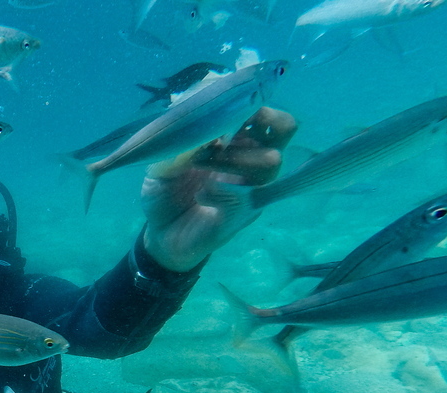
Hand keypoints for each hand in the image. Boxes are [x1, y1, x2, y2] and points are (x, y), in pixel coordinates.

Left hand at [141, 107, 296, 271]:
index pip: (262, 109)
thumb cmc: (167, 193)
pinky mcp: (243, 215)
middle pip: (284, 127)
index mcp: (234, 141)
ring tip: (197, 162)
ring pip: (271, 160)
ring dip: (233, 156)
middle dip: (254, 121)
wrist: (162, 237)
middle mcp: (250, 161)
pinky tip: (201, 196)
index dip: (247, 100)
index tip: (218, 105)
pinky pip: (245, 197)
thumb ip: (178, 138)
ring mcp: (252, 188)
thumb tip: (194, 115)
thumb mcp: (162, 161)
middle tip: (218, 134)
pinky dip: (219, 192)